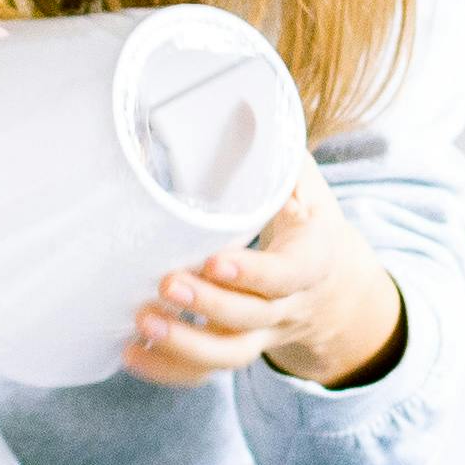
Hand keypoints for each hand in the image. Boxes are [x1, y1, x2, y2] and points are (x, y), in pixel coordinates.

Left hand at [125, 169, 405, 391]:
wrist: (333, 286)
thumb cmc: (306, 220)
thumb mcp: (304, 183)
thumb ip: (272, 150)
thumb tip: (232, 91)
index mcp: (312, 259)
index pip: (288, 276)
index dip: (253, 274)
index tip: (215, 259)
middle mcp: (288, 305)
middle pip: (253, 319)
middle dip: (209, 305)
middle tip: (166, 284)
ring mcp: (261, 334)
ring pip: (230, 355)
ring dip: (184, 345)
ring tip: (142, 323)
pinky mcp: (235, 349)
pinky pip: (206, 373)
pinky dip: (168, 370)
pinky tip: (131, 354)